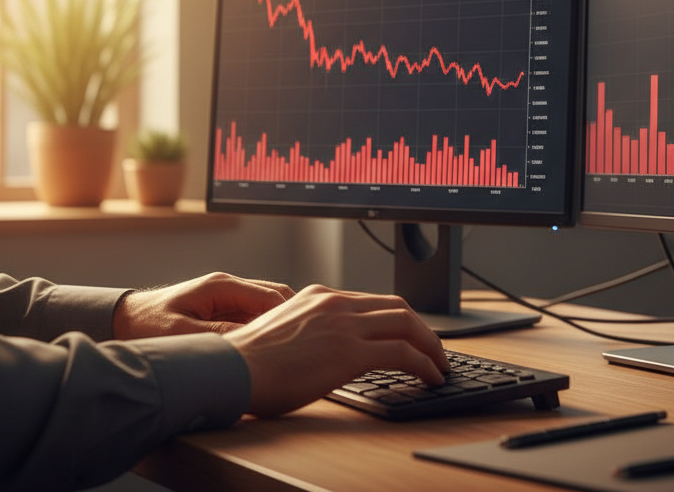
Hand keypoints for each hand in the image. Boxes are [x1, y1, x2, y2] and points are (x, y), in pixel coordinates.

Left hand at [113, 271, 293, 338]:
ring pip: (267, 308)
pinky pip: (253, 318)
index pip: (272, 295)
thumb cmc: (147, 325)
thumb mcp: (182, 333)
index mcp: (222, 286)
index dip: (293, 316)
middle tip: (306, 345)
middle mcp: (228, 287)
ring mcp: (226, 299)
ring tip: (292, 350)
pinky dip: (266, 332)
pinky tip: (270, 352)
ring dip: (280, 326)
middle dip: (293, 319)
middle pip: (276, 298)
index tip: (306, 337)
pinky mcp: (222, 311)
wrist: (123, 321)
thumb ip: (219, 335)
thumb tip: (255, 343)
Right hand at [224, 284, 448, 416]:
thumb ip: (310, 331)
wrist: (233, 368)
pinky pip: (403, 353)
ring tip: (440, 366)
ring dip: (431, 346)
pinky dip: (425, 364)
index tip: (410, 335)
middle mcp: (335, 303)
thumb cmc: (249, 363)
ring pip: (407, 324)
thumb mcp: (284, 333)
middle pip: (396, 307)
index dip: (398, 319)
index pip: (372, 301)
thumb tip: (325, 350)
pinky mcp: (350, 351)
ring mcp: (344, 324)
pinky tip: (431, 377)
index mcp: (319, 297)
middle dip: (423, 329)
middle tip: (435, 350)